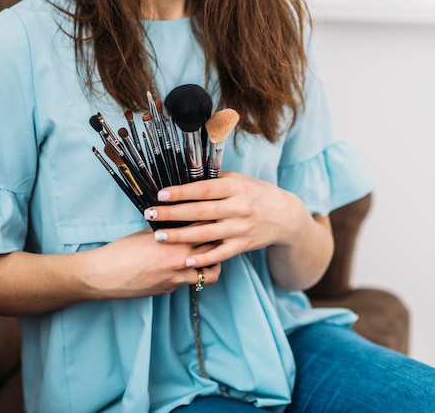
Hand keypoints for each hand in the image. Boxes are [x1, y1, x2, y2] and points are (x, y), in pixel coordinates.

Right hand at [85, 228, 220, 298]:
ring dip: (213, 263)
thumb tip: (182, 223)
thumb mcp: (148, 234)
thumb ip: (169, 230)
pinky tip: (187, 266)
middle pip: (214, 250)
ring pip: (210, 273)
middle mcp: (181, 261)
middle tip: (223, 234)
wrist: (104, 276)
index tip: (219, 216)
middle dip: (220, 241)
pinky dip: (193, 273)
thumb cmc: (121, 251)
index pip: (205, 228)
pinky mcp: (171, 289)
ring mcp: (178, 278)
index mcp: (175, 241)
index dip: (213, 221)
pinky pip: (191, 281)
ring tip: (211, 255)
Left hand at [142, 171, 305, 267]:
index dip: (181, 192)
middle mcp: (239, 207)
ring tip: (159, 236)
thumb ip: (215, 179)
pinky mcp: (244, 246)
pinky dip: (204, 259)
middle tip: (149, 215)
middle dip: (172, 214)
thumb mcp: (240, 180)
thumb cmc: (257, 194)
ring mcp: (241, 228)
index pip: (203, 189)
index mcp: (235, 188)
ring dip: (180, 236)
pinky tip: (186, 261)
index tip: (160, 194)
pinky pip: (221, 254)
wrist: (285, 216)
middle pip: (200, 212)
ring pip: (206, 234)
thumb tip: (186, 174)